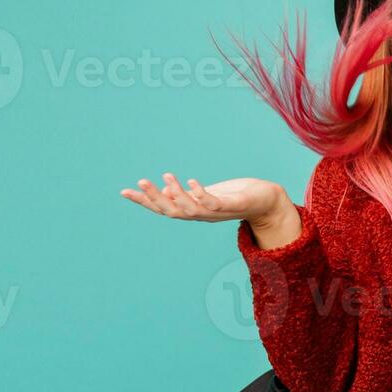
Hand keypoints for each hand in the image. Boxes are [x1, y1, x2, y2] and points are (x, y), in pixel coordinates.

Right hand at [119, 173, 286, 225]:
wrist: (267, 202)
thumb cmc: (235, 197)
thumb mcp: (207, 195)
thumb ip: (187, 196)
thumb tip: (164, 192)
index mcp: (193, 210)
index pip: (163, 208)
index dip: (144, 201)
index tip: (124, 191)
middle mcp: (202, 214)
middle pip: (172, 211)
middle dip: (154, 198)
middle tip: (140, 182)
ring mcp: (217, 212)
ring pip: (190, 209)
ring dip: (176, 195)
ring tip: (166, 176)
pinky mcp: (233, 205)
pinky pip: (214, 203)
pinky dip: (201, 194)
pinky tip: (192, 182)